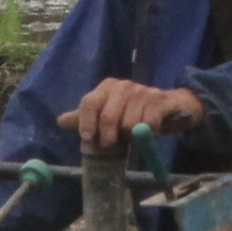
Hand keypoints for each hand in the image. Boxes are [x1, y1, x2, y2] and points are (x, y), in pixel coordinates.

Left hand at [63, 77, 207, 152]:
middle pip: (107, 115)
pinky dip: (148, 133)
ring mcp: (142, 91)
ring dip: (131, 135)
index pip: (89, 102)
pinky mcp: (159, 99)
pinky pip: (148, 123)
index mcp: (107, 87)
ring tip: (135, 134)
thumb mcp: (109, 115)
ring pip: (128, 123)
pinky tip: (150, 132)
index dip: (86, 122)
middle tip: (112, 144)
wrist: (171, 106)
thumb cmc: (135, 112)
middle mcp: (123, 86)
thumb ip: (86, 119)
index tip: (88, 139)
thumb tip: (60, 121)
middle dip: (108, 135)